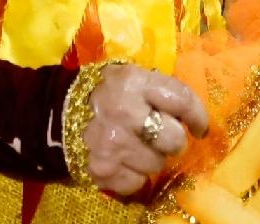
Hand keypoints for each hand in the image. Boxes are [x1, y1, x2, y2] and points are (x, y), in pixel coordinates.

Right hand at [79, 64, 208, 197]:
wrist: (59, 113)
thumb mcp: (131, 77)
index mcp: (134, 82)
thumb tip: (192, 114)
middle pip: (174, 139)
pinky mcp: (103, 170)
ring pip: (157, 164)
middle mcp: (124, 112)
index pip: (181, 99)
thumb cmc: (106, 93)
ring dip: (151, 157)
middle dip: (172, 140)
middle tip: (161, 136)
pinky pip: (138, 182)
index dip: (198, 116)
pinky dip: (134, 174)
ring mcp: (112, 144)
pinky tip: (123, 159)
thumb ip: (160, 88)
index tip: (200, 127)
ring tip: (135, 145)